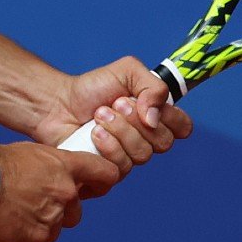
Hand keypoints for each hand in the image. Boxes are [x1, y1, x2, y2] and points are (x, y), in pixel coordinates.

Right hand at [0, 142, 120, 241]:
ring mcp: (51, 220)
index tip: (94, 188)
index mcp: (66, 168)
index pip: (105, 174)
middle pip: (74, 213)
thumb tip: (67, 181)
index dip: (103, 182)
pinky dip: (24, 240)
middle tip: (31, 202)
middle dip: (58, 211)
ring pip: (54, 230)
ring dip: (39, 225)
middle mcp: (65, 194)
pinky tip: (8, 226)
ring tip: (14, 212)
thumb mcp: (33, 153)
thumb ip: (55, 168)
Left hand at [30, 56, 192, 170]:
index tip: (145, 104)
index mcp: (156, 115)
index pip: (183, 127)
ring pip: (142, 155)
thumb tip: (155, 118)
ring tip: (99, 116)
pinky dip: (107, 146)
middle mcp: (147, 138)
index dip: (170, 118)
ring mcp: (130, 156)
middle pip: (163, 142)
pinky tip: (93, 133)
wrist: (58, 104)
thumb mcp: (127, 71)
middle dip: (136, 120)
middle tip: (115, 104)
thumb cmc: (92, 87)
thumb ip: (153, 86)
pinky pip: (122, 167)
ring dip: (119, 130)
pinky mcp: (112, 170)